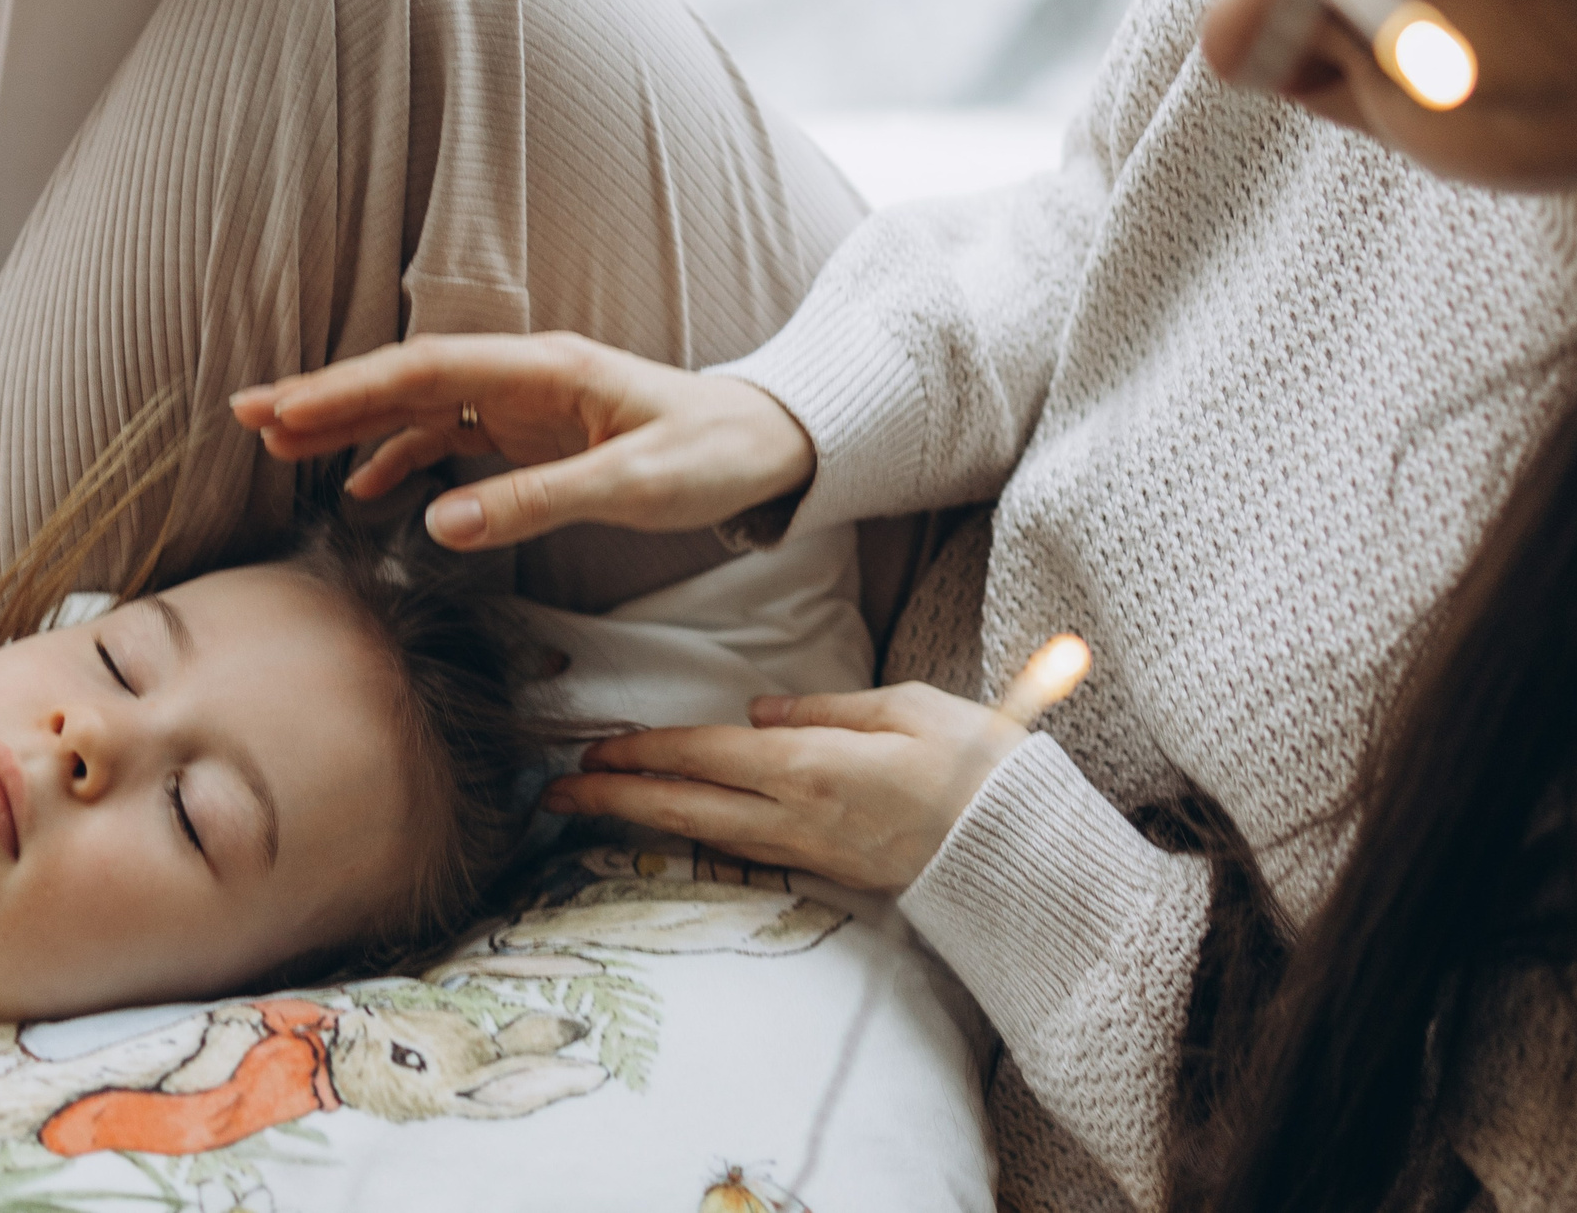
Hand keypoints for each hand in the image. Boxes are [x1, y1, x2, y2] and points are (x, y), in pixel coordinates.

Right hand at [227, 332, 815, 550]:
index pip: (427, 373)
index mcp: (547, 370)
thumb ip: (539, 501)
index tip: (283, 410)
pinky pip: (454, 436)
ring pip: (423, 407)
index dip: (349, 391)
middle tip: (249, 419)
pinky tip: (369, 487)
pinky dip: (406, 456)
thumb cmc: (715, 455)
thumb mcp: (634, 486)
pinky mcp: (538, 433)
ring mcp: (529, 403)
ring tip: (283, 449)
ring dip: (357, 426)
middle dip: (329, 397)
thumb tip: (440, 522)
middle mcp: (528, 376)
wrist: (774, 445)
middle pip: (409, 380)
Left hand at [538, 683, 1029, 893]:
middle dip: (613, 801)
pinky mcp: (826, 871)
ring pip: (704, 836)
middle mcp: (797, 815)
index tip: (591, 750)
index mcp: (811, 765)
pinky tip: (675, 830)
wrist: (1022, 850)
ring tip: (595, 810)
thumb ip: (826, 708)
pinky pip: (743, 853)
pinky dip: (695, 840)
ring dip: (645, 822)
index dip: (641, 753)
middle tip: (554, 797)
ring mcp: (809, 852)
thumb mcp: (905, 705)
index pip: (703, 755)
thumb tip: (758, 713)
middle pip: (684, 808)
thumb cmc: (975, 764)